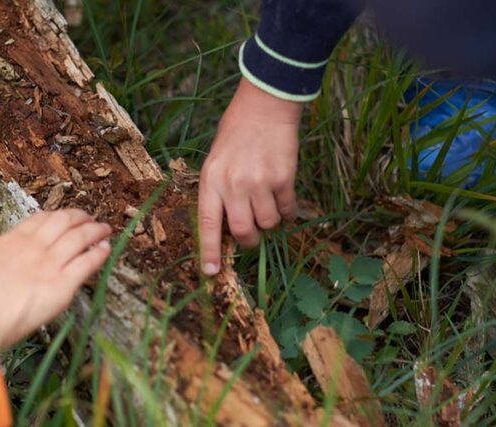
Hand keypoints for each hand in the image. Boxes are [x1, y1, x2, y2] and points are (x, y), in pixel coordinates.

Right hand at [0, 209, 111, 347]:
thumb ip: (6, 264)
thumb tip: (17, 272)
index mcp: (10, 241)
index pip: (40, 218)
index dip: (59, 215)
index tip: (67, 217)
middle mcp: (31, 247)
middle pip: (63, 221)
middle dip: (80, 218)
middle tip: (90, 219)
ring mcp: (48, 264)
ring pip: (79, 237)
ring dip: (95, 231)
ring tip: (104, 230)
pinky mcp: (61, 285)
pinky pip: (87, 262)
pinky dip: (99, 253)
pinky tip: (105, 250)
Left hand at [198, 78, 302, 274]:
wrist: (264, 107)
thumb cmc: (236, 135)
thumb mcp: (215, 161)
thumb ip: (219, 192)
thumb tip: (227, 229)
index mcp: (211, 180)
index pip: (207, 223)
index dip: (209, 251)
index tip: (211, 272)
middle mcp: (234, 184)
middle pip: (243, 232)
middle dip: (249, 240)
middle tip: (252, 235)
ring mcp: (260, 182)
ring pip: (268, 224)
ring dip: (269, 222)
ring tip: (267, 204)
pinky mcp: (284, 179)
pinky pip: (287, 210)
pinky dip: (288, 212)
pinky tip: (284, 199)